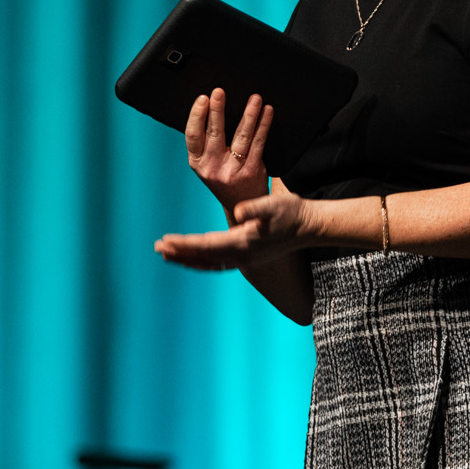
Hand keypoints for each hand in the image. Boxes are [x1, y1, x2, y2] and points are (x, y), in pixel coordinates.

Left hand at [154, 188, 310, 270]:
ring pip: (210, 263)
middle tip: (158, 249)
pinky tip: (197, 259)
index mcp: (242, 242)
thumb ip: (255, 208)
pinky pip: (220, 263)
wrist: (311, 226)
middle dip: (180, 253)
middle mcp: (242, 255)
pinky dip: (204, 262)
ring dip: (189, 260)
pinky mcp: (250, 256)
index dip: (184, 244)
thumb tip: (239, 213)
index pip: (205, 245)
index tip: (165, 241)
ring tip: (170, 257)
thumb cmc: (292, 213)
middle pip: (203, 257)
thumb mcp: (273, 205)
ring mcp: (246, 259)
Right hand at [184, 88, 274, 212]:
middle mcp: (212, 168)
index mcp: (197, 162)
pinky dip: (264, 125)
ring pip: (241, 137)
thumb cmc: (223, 176)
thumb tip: (210, 106)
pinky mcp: (252, 170)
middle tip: (219, 92)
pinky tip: (267, 112)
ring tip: (254, 99)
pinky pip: (258, 143)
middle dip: (217, 110)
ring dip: (249, 115)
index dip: (196, 116)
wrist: (242, 205)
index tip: (203, 98)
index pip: (193, 136)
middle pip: (215, 134)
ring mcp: (233, 170)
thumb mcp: (206, 163)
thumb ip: (205, 142)